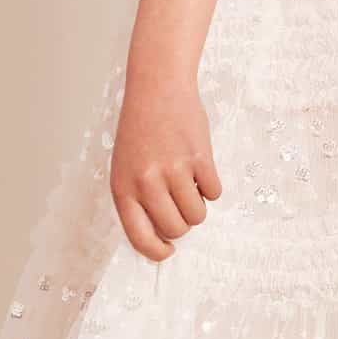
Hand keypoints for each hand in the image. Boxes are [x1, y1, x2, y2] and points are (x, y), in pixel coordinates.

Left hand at [109, 74, 222, 261]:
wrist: (157, 88)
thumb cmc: (140, 129)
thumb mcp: (125, 166)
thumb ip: (138, 198)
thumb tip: (161, 233)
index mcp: (123, 188)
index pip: (140, 237)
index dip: (157, 250)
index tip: (167, 250)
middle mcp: (146, 183)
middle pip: (175, 228)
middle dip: (183, 223)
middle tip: (182, 205)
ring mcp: (174, 170)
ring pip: (197, 214)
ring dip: (199, 205)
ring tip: (191, 185)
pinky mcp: (199, 158)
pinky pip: (214, 192)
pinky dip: (212, 186)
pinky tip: (200, 168)